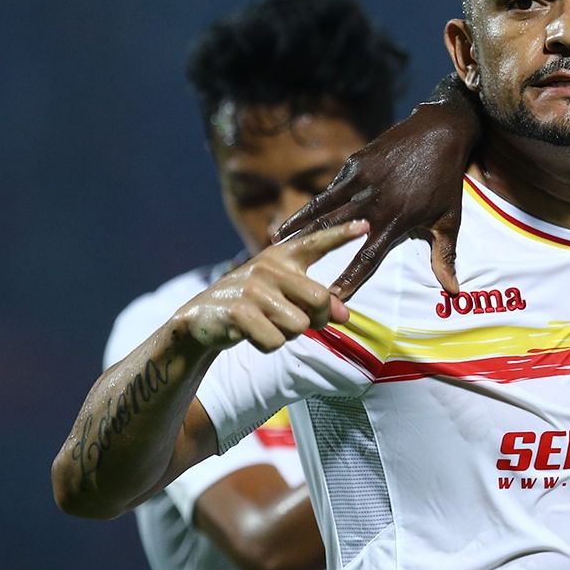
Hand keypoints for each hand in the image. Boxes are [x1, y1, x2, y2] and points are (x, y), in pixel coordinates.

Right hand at [176, 222, 365, 352]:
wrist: (202, 319)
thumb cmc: (254, 304)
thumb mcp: (285, 295)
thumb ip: (318, 302)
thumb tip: (344, 316)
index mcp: (282, 256)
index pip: (316, 242)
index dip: (341, 234)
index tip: (366, 225)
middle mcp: (268, 266)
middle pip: (320, 299)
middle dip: (317, 319)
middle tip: (303, 323)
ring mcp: (251, 287)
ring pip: (298, 326)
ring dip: (288, 335)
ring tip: (268, 323)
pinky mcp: (237, 311)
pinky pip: (275, 341)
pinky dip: (268, 345)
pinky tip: (252, 333)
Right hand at [274, 79, 473, 298]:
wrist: (439, 132)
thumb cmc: (445, 181)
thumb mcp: (449, 219)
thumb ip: (445, 256)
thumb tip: (453, 290)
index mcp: (396, 219)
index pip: (367, 257)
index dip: (349, 279)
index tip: (331, 297)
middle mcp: (374, 201)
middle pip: (334, 232)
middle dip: (309, 253)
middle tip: (285, 271)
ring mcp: (361, 179)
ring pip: (323, 208)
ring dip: (298, 225)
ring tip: (275, 241)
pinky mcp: (355, 163)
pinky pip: (332, 188)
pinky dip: (315, 203)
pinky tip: (298, 217)